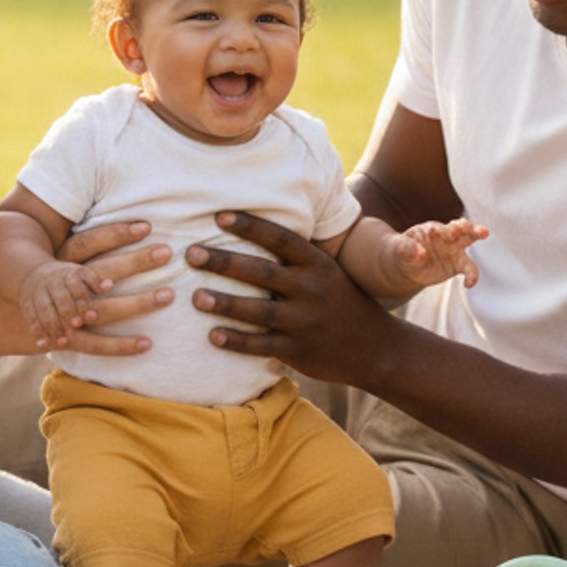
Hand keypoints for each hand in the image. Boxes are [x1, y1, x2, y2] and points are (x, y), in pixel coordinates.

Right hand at [19, 258, 100, 345]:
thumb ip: (95, 281)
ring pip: (45, 310)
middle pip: (61, 299)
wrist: (33, 274)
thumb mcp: (80, 273)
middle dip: (69, 313)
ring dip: (54, 326)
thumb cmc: (67, 279)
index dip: (84, 300)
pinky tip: (43, 344)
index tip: (93, 315)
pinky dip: (37, 331)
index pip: (76, 285)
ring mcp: (38, 294)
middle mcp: (52, 283)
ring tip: (63, 342)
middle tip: (77, 326)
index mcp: (68, 274)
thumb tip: (109, 285)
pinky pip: (31, 318)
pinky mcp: (27, 305)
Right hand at [50, 218, 172, 357]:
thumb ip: (89, 250)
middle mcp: (63, 284)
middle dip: (136, 261)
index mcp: (62, 261)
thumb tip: (130, 227)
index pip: (90, 241)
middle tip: (167, 251)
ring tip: (167, 295)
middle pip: (103, 269)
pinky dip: (119, 345)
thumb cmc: (47, 286)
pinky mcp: (66, 339)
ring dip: (136, 303)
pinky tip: (147, 343)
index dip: (116, 233)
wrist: (5, 318)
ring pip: (103, 307)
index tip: (146, 226)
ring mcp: (64, 312)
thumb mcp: (61, 262)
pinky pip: (96, 343)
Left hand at [187, 210, 399, 386]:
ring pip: (259, 311)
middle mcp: (312, 290)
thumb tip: (253, 224)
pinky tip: (212, 336)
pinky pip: (263, 346)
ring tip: (194, 297)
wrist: (375, 348)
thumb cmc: (340, 302)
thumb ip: (296, 254)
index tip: (218, 215)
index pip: (281, 239)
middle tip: (191, 253)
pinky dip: (237, 341)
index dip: (250, 226)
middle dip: (224, 262)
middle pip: (263, 273)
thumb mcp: (327, 271)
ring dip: (225, 304)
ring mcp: (306, 322)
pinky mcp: (300, 352)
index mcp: (317, 264)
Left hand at [393, 218, 488, 289]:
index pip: (441, 228)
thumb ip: (409, 248)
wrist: (406, 265)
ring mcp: (454, 249)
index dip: (444, 230)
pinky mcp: (458, 264)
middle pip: (461, 227)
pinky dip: (472, 276)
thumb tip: (421, 253)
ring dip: (477, 237)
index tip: (445, 233)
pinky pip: (469, 269)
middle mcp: (447, 236)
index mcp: (432, 230)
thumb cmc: (403, 251)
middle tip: (481, 231)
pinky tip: (469, 284)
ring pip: (469, 242)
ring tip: (484, 233)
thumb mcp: (401, 249)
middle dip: (470, 227)